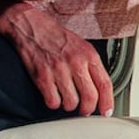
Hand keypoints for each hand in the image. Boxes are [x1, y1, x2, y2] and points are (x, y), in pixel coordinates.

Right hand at [0, 1, 112, 115]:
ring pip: (71, 102)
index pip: (105, 84)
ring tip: (66, 100)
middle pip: (90, 97)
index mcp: (89, 54)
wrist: (31, 27)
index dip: (107, 102)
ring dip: (69, 106)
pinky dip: (53, 103)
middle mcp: (76, 62)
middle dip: (88, 109)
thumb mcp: (81, 46)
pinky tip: (53, 96)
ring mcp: (59, 70)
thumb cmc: (57, 38)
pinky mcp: (42, 76)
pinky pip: (52, 101)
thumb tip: (99, 89)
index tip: (106, 111)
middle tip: (84, 111)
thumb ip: (91, 66)